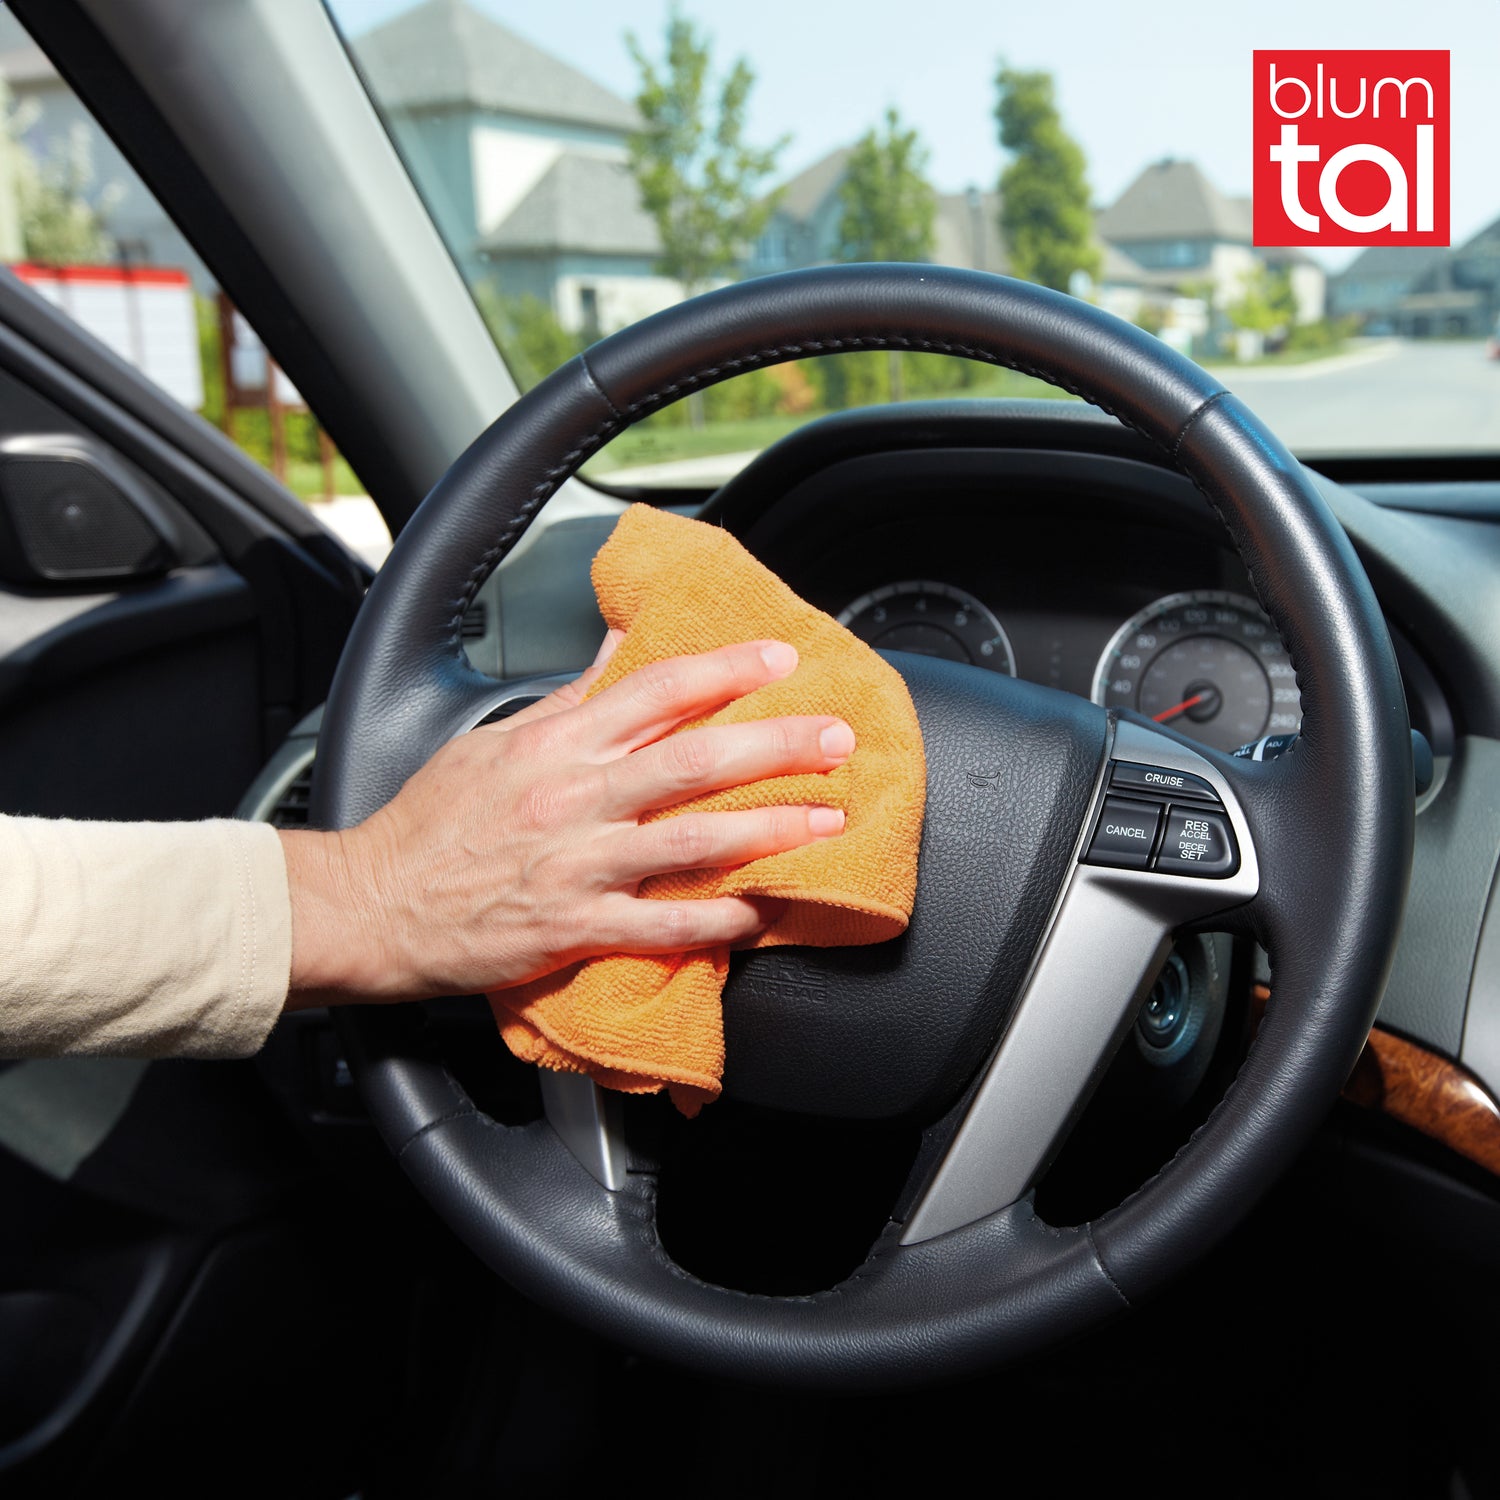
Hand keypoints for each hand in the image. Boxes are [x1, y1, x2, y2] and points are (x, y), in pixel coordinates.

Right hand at [279, 637, 853, 1004]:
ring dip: (768, 830)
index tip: (780, 657)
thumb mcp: (496, 740)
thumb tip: (621, 644)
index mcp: (556, 744)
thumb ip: (571, 697)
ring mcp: (576, 866)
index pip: (655, 689)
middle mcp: (573, 798)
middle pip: (692, 761)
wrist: (372, 903)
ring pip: (690, 842)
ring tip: (827, 819)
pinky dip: (716, 922)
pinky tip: (761, 913)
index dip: (725, 669)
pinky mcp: (573, 928)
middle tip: (834, 737)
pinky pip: (661, 927)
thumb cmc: (433, 821)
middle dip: (774, 744)